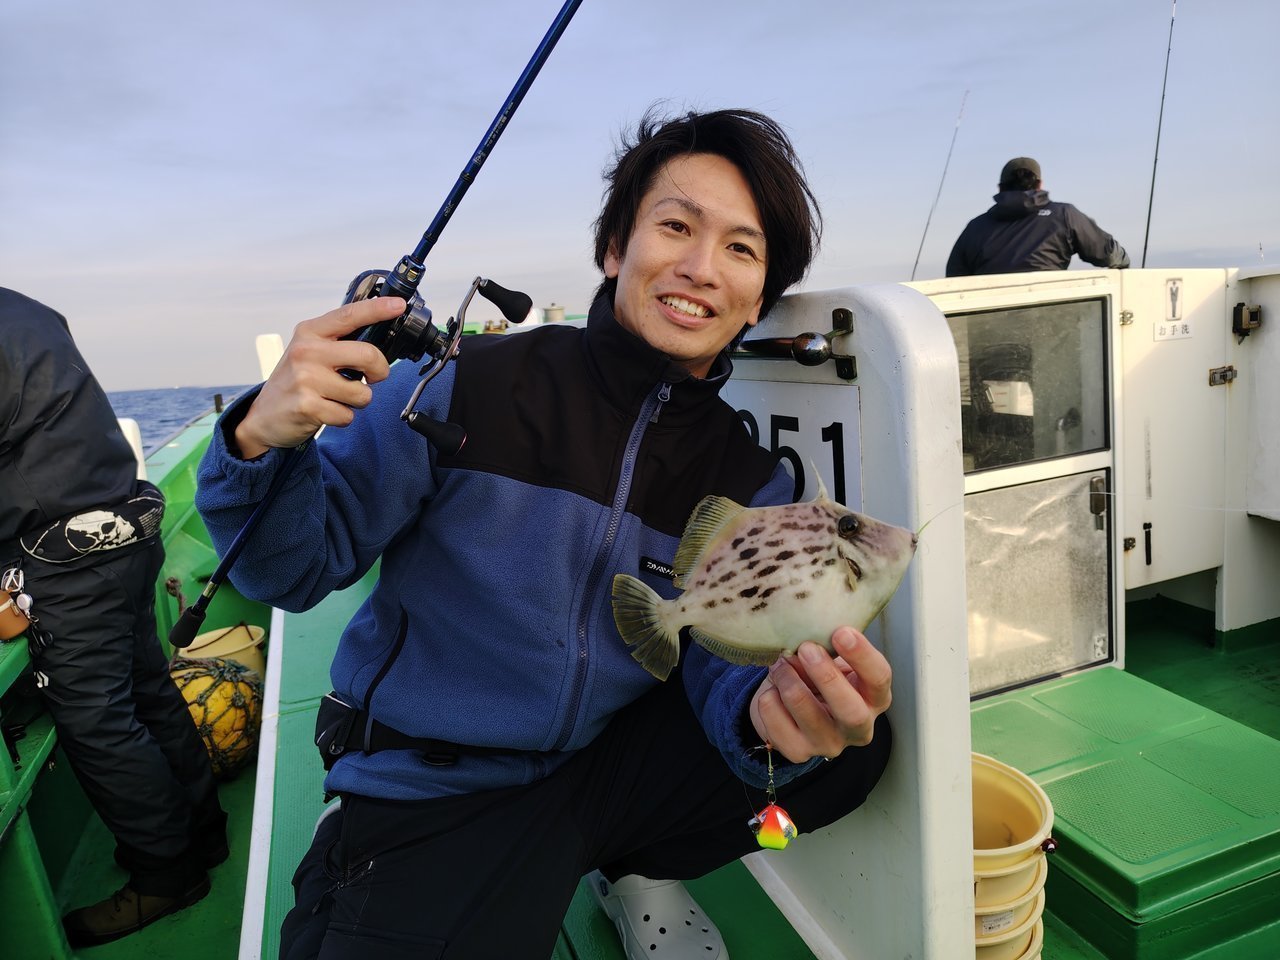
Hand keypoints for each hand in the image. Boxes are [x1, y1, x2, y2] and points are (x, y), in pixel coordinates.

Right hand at [233, 297, 404, 456]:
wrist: (264, 415)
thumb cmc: (295, 382)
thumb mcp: (310, 352)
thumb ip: (338, 342)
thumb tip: (378, 340)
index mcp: (310, 333)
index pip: (349, 315)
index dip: (377, 309)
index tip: (398, 306)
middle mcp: (307, 351)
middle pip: (368, 354)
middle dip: (380, 371)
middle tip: (373, 377)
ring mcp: (306, 379)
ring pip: (362, 392)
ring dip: (357, 400)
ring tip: (337, 397)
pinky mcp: (307, 406)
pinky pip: (348, 415)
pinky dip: (343, 417)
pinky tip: (326, 411)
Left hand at [749, 626, 891, 763]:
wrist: (794, 707)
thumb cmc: (820, 677)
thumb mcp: (832, 660)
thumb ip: (826, 651)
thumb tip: (805, 643)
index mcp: (874, 698)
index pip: (879, 678)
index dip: (862, 655)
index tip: (841, 632)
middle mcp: (858, 727)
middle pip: (851, 711)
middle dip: (826, 677)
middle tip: (807, 648)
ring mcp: (829, 743)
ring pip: (809, 716)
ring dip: (790, 681)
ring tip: (781, 663)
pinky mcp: (799, 752)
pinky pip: (777, 726)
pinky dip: (770, 701)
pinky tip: (773, 690)